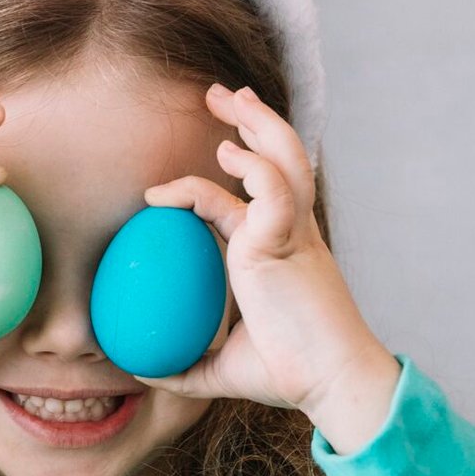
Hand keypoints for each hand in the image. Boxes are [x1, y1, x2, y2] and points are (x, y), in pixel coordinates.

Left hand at [142, 84, 400, 455]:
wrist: (332, 379)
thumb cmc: (289, 374)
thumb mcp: (224, 369)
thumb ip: (185, 364)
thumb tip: (142, 371)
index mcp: (284, 250)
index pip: (265, 191)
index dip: (246, 163)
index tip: (220, 148)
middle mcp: (292, 232)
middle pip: (280, 158)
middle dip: (253, 120)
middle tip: (221, 96)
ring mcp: (292, 231)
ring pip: (282, 158)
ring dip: (255, 121)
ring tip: (225, 97)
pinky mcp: (285, 239)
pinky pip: (269, 188)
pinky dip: (248, 166)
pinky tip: (223, 156)